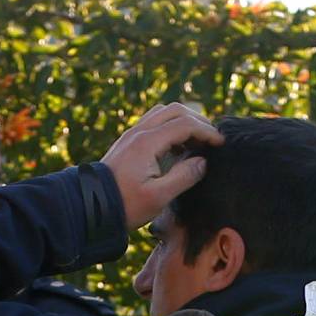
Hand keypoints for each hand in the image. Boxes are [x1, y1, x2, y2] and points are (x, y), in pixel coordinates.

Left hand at [99, 102, 223, 230]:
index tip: (221, 144)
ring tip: (199, 142)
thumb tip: (202, 162)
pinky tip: (180, 147)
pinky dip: (172, 127)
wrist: (93, 205)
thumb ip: (184, 177)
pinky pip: (155, 123)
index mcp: (147, 142)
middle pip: (174, 110)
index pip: (184, 124)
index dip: (206, 131)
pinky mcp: (130, 141)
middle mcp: (139, 132)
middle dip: (198, 120)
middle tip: (213, 138)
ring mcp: (133, 134)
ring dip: (184, 121)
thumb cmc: (127, 204)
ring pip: (163, 113)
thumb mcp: (159, 196)